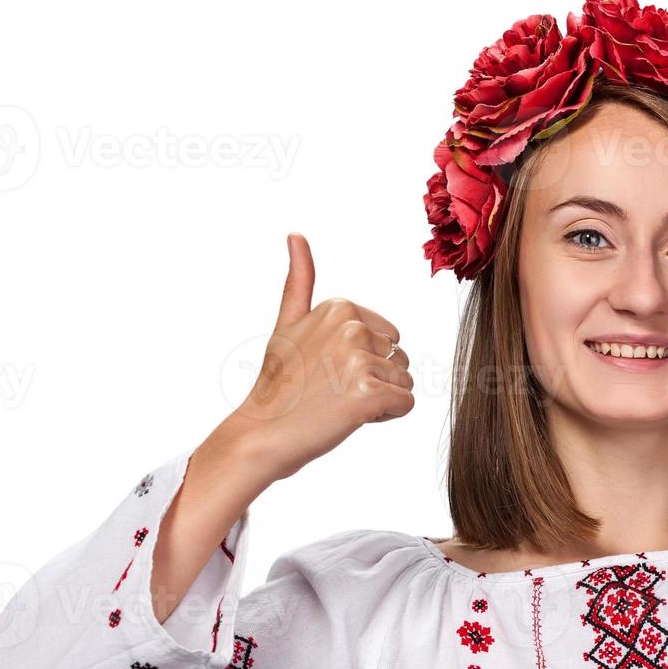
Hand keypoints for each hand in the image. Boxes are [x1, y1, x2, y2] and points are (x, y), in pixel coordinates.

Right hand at [223, 233, 414, 482]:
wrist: (262, 434)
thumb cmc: (279, 384)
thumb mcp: (287, 324)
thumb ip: (299, 280)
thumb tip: (296, 234)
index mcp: (339, 307)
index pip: (390, 338)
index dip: (365, 361)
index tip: (327, 370)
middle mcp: (352, 327)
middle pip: (400, 359)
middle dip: (375, 379)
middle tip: (331, 390)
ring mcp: (359, 360)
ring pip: (404, 382)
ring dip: (380, 399)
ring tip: (338, 404)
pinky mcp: (368, 394)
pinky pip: (406, 404)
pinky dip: (385, 416)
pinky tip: (350, 417)